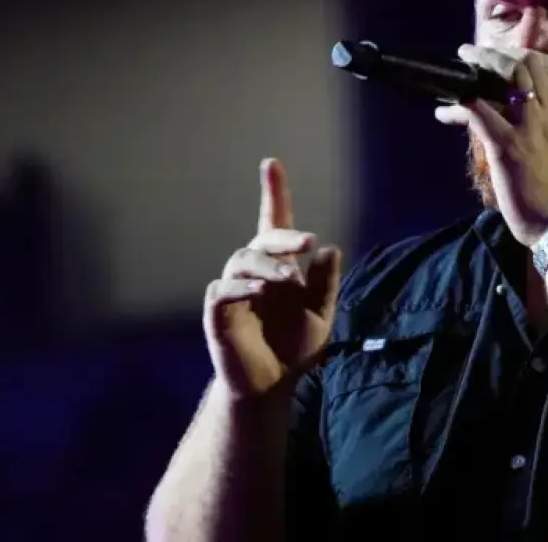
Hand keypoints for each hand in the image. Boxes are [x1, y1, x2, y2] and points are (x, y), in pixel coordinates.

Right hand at [202, 158, 342, 398]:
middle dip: (284, 238)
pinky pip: (222, 290)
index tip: (271, 163)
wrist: (272, 385)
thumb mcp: (320, 315)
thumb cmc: (294, 346)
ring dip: (268, 265)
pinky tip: (259, 291)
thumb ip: (326, 284)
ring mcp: (233, 290)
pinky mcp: (217, 312)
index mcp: (280, 267)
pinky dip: (240, 287)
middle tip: (307, 243)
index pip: (274, 223)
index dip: (274, 193)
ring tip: (290, 279)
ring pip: (242, 260)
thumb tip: (330, 248)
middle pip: (263, 240)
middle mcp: (254, 272)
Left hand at [435, 44, 547, 245]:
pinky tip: (442, 112)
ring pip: (506, 74)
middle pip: (527, 61)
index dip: (529, 53)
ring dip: (478, 65)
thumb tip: (530, 119)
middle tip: (474, 54)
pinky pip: (478, 111)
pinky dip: (457, 106)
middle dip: (498, 52)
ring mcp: (529, 126)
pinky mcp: (506, 145)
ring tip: (458, 65)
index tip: (508, 55)